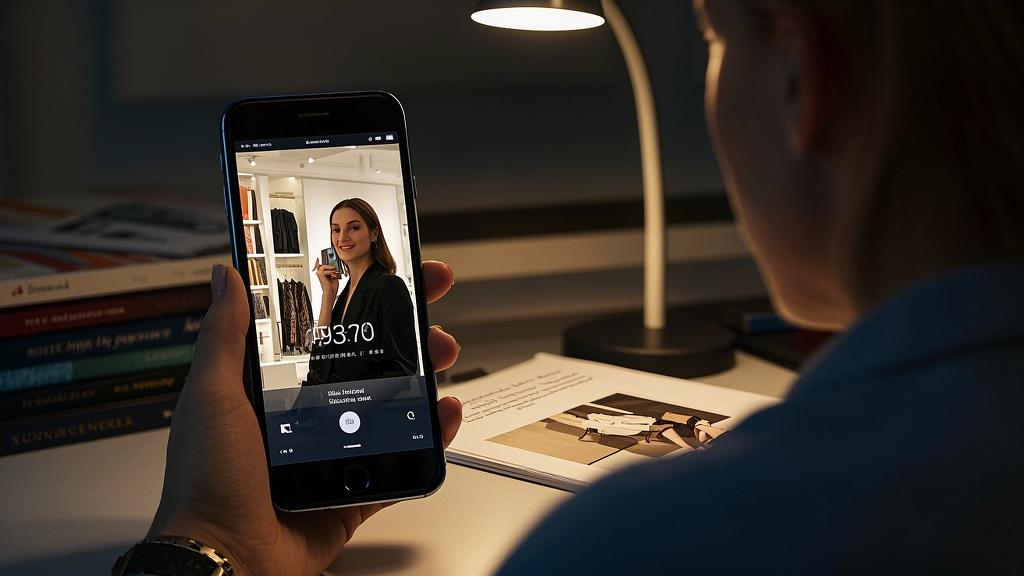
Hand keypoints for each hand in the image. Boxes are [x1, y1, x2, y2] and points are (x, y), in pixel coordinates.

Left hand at [147, 261, 460, 575]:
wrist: (227, 557)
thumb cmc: (208, 479)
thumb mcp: (213, 395)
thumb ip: (224, 336)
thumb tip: (225, 274)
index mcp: (272, 385)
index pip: (320, 327)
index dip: (353, 296)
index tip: (384, 268)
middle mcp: (306, 412)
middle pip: (366, 358)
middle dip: (404, 327)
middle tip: (428, 305)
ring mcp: (335, 449)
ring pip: (392, 402)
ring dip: (423, 374)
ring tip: (442, 356)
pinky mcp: (355, 488)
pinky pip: (401, 457)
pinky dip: (430, 436)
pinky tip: (444, 414)